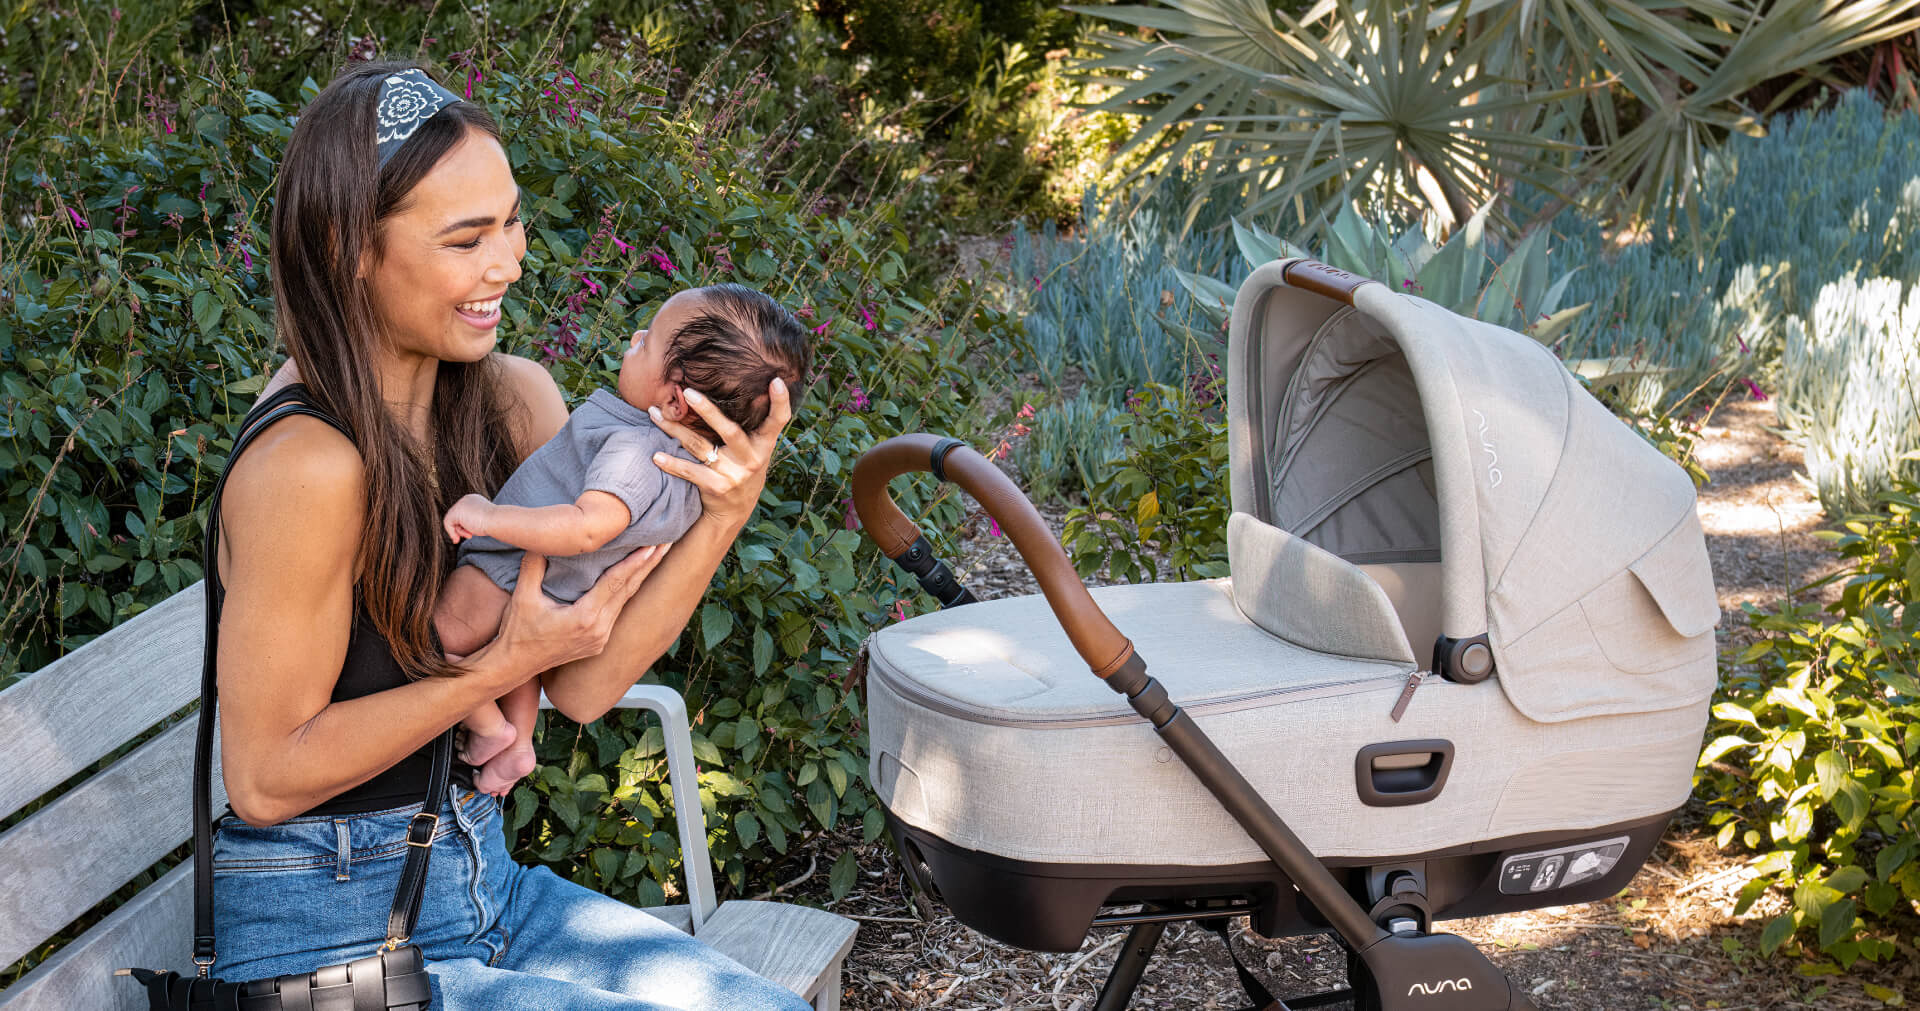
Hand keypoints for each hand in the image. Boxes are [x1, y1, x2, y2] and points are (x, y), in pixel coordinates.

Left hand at [444, 493, 493, 542]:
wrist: (497, 520)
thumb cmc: (494, 522)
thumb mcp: (482, 520)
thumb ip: (473, 521)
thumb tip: (463, 528)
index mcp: (474, 500)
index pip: (463, 513)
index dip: (464, 525)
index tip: (470, 535)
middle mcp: (466, 499)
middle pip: (456, 516)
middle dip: (461, 528)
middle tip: (469, 536)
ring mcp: (460, 504)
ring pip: (452, 520)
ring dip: (459, 531)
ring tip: (469, 535)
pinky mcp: (456, 511)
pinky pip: (447, 523)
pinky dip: (451, 532)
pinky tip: (457, 539)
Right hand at [461, 545, 669, 689]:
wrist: (514, 665)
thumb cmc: (517, 631)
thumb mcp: (523, 597)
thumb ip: (534, 565)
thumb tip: (543, 538)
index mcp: (585, 618)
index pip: (615, 583)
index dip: (635, 563)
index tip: (652, 546)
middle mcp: (598, 630)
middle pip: (628, 591)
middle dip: (649, 565)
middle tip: (668, 543)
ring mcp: (600, 639)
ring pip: (625, 602)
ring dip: (641, 578)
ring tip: (657, 556)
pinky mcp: (598, 644)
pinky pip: (616, 613)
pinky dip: (626, 593)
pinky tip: (634, 579)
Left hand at [646, 377, 792, 529]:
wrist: (733, 513)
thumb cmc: (742, 469)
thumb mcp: (756, 450)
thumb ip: (752, 425)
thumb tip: (740, 384)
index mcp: (764, 445)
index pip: (778, 421)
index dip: (780, 401)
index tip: (776, 380)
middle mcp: (752, 459)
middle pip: (730, 431)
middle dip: (708, 411)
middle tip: (687, 392)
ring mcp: (734, 475)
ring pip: (700, 446)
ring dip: (674, 429)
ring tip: (654, 413)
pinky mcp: (716, 488)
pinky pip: (690, 472)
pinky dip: (672, 463)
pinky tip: (656, 455)